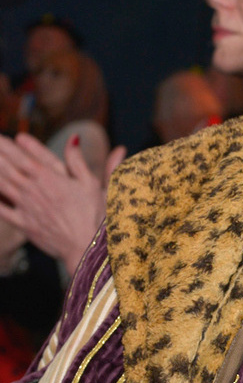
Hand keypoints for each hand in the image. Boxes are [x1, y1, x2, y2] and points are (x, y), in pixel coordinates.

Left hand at [0, 133, 123, 275]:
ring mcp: (26, 207)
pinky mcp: (23, 223)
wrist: (85, 247)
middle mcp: (35, 190)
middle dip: (1, 152)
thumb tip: (74, 137)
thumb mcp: (92, 183)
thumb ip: (78, 160)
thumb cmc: (94, 214)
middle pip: (11, 167)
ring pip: (3, 184)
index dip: (20, 146)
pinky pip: (1, 209)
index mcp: (53, 179)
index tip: (14, 135)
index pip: (30, 157)